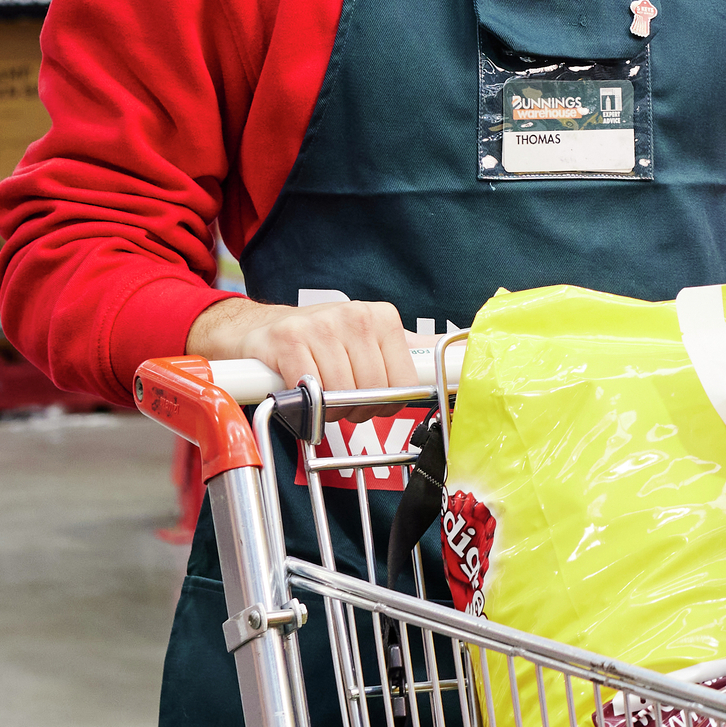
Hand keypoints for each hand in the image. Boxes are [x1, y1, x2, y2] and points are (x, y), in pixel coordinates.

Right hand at [188, 295, 425, 394]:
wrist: (261, 330)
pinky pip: (308, 389)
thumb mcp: (370, 340)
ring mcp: (320, 325)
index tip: (372, 406)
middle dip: (356, 411)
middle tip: (341, 407)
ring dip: (329, 411)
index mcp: (382, 318)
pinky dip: (305, 404)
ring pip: (340, 393)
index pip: (401, 381)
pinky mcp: (287, 339)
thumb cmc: (322, 342)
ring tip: (321, 400)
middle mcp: (355, 316)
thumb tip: (464, 350)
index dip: (387, 404)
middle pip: (371, 391)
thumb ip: (411, 350)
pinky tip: (300, 396)